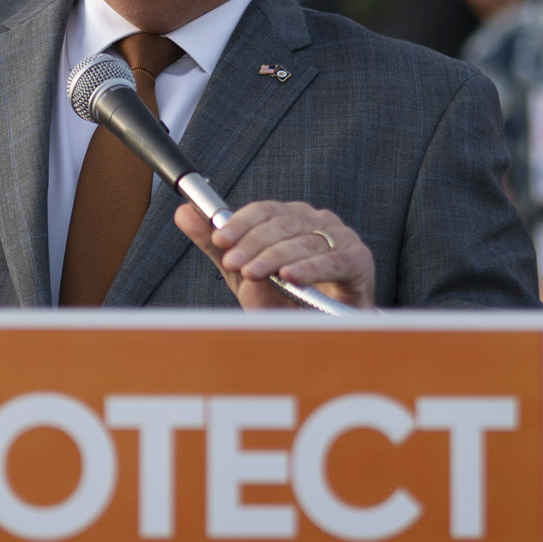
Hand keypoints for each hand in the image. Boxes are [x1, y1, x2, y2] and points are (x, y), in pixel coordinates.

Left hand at [175, 199, 376, 310]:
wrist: (323, 330)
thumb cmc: (285, 299)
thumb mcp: (244, 273)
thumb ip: (216, 245)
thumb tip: (183, 213)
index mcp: (290, 217)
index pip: (264, 210)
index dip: (240, 222)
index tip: (220, 239)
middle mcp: (316, 220)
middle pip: (282, 223)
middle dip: (253, 244)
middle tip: (233, 263)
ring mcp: (340, 237)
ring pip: (304, 241)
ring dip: (276, 257)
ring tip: (254, 274)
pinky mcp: (359, 260)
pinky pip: (334, 261)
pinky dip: (311, 268)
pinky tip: (292, 278)